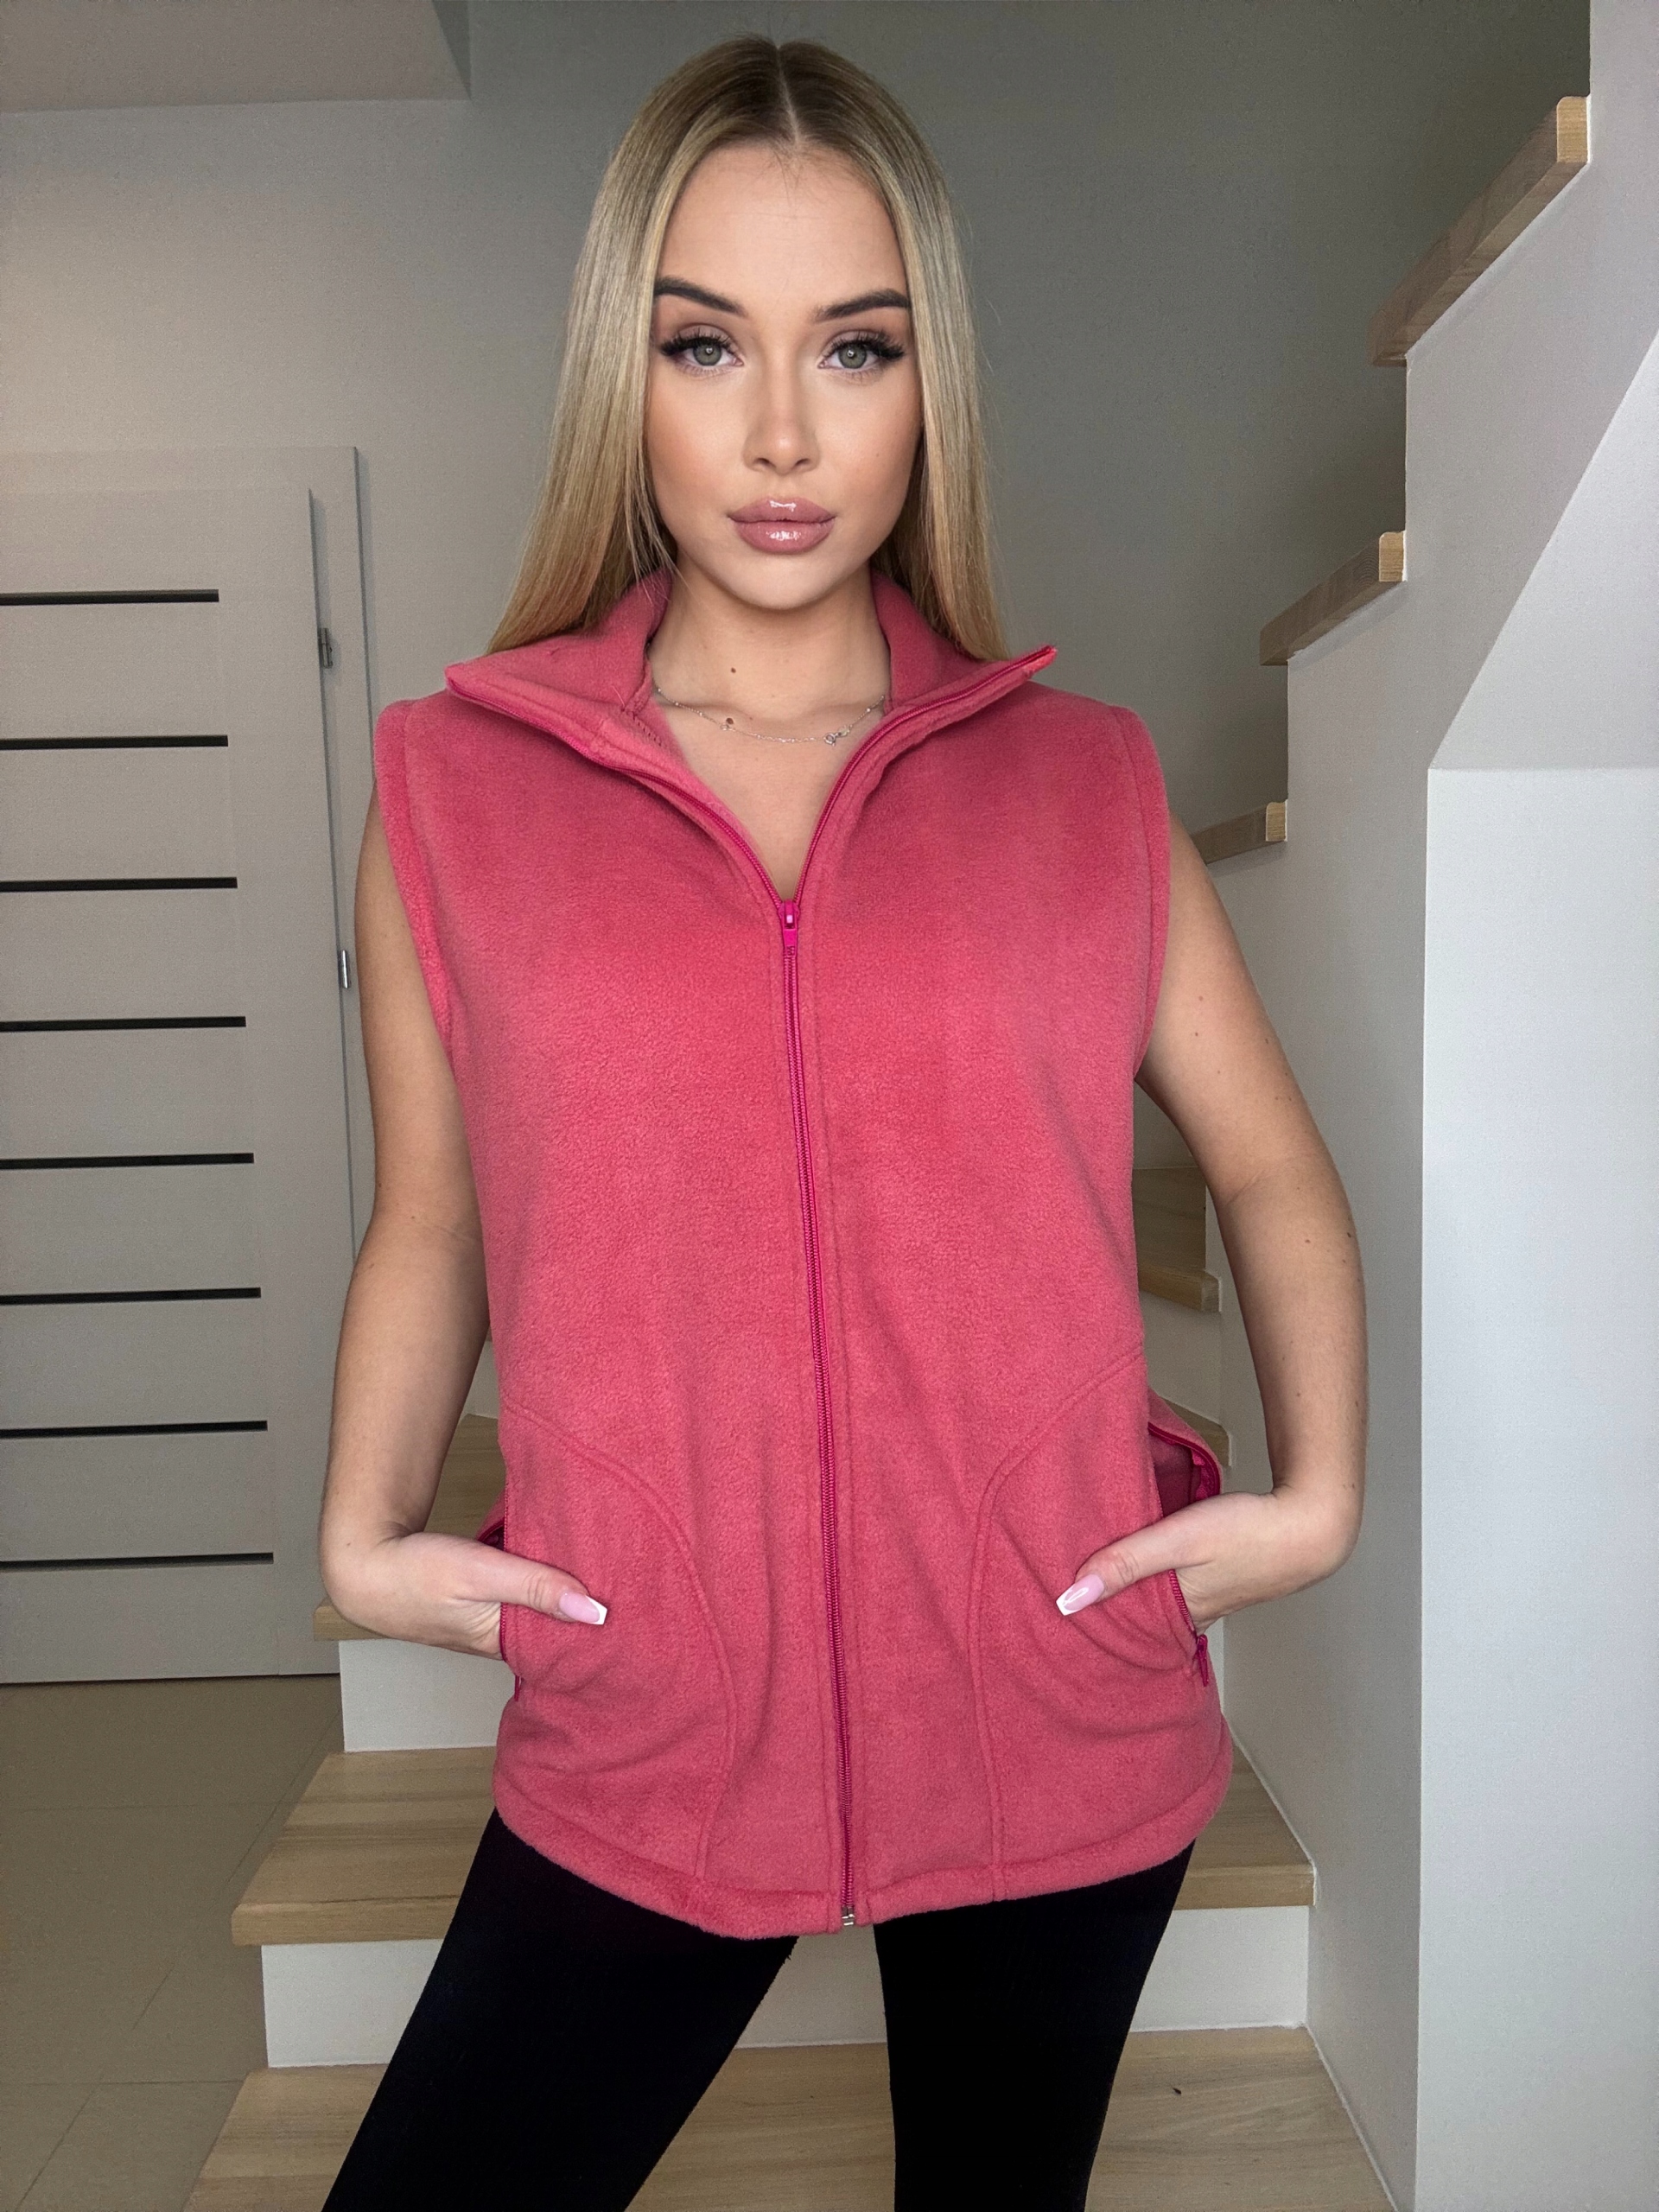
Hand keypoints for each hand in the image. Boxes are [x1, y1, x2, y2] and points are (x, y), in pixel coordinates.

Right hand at [325, 1531, 606, 1659]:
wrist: (362, 1564)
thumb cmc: (414, 1574)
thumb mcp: (482, 1575)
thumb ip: (537, 1588)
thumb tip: (596, 1612)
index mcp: (504, 1642)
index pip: (566, 1644)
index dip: (599, 1630)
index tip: (638, 1613)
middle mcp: (500, 1637)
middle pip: (555, 1626)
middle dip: (587, 1608)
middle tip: (632, 1584)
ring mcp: (486, 1620)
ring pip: (538, 1607)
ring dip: (562, 1590)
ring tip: (606, 1569)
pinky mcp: (476, 1599)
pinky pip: (519, 1592)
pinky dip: (537, 1578)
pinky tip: (557, 1558)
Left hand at [1055, 1485, 1349, 1633]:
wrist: (1312, 1523)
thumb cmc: (1249, 1531)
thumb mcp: (1178, 1540)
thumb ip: (1126, 1563)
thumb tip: (1070, 1599)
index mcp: (1179, 1613)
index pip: (1122, 1631)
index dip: (1090, 1625)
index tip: (1053, 1623)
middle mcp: (1194, 1615)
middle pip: (1139, 1619)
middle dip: (1107, 1613)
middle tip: (1063, 1605)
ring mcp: (1212, 1599)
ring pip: (1159, 1603)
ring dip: (1132, 1594)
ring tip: (1094, 1584)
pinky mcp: (1223, 1580)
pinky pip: (1179, 1588)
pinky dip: (1157, 1580)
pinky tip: (1145, 1565)